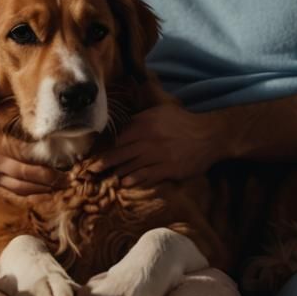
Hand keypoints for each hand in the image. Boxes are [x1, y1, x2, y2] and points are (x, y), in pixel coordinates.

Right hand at [0, 122, 62, 195]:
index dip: (45, 164)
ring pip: (19, 188)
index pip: (25, 157)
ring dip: (41, 190)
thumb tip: (44, 150)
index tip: (63, 166)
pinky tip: (41, 189)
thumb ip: (16, 142)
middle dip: (48, 180)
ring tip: (58, 187)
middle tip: (67, 181)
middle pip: (24, 176)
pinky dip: (28, 191)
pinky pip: (11, 190)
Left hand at [89, 103, 222, 186]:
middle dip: (101, 164)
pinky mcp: (168, 169)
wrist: (209, 135)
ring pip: (129, 167)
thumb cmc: (182, 123)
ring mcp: (158, 155)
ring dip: (116, 174)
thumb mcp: (159, 113)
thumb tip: (119, 130)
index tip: (90, 157)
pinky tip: (125, 183)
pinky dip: (133, 180)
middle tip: (87, 173)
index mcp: (144, 123)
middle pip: (118, 154)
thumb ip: (139, 120)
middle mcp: (148, 138)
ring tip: (105, 180)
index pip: (117, 138)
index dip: (103, 149)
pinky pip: (145, 176)